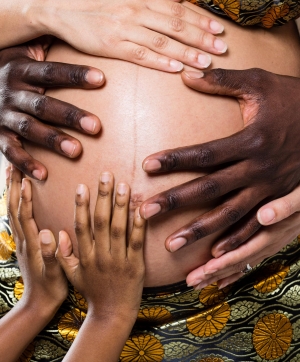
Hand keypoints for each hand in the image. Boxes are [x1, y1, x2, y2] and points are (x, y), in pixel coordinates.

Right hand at [0, 40, 103, 179]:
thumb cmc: (8, 65)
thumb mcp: (21, 49)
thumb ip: (44, 42)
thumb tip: (80, 25)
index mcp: (21, 68)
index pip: (51, 71)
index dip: (75, 75)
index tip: (102, 79)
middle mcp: (11, 91)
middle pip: (43, 104)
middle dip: (70, 116)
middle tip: (97, 126)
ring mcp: (3, 114)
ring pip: (29, 128)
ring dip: (53, 140)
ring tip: (77, 151)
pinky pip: (9, 151)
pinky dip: (24, 163)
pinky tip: (43, 175)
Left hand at [7, 165, 67, 310]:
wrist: (38, 304)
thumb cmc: (51, 289)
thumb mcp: (55, 274)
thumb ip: (52, 254)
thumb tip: (49, 233)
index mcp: (33, 244)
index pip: (25, 216)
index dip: (24, 197)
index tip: (26, 178)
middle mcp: (25, 240)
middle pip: (14, 209)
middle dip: (13, 187)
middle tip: (14, 165)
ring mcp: (23, 241)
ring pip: (13, 211)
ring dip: (11, 191)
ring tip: (13, 173)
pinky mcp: (25, 243)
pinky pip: (17, 217)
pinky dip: (16, 202)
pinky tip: (19, 194)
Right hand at [43, 0, 226, 72]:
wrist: (58, 6)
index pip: (177, 10)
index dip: (200, 21)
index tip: (218, 30)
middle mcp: (135, 12)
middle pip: (175, 27)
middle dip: (201, 39)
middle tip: (221, 49)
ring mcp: (124, 30)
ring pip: (162, 43)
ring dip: (186, 54)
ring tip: (206, 63)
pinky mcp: (112, 46)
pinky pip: (141, 56)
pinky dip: (160, 62)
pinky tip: (176, 69)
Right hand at [56, 172, 145, 321]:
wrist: (112, 314)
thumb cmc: (92, 291)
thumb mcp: (72, 275)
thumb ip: (64, 254)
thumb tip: (58, 232)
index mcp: (85, 256)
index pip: (81, 226)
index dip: (81, 206)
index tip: (82, 186)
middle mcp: (100, 256)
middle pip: (101, 222)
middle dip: (103, 197)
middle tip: (106, 175)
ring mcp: (118, 260)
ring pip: (119, 229)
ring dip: (121, 206)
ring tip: (124, 185)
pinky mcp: (135, 266)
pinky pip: (137, 242)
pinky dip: (139, 226)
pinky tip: (142, 209)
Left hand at [140, 68, 299, 255]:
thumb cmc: (294, 98)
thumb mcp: (260, 83)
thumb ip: (222, 80)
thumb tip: (186, 74)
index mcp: (250, 141)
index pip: (205, 154)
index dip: (175, 160)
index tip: (147, 166)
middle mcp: (259, 169)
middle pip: (210, 189)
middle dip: (176, 201)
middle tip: (145, 213)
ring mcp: (271, 188)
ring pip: (230, 215)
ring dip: (200, 231)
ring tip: (171, 245)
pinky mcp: (282, 199)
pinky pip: (258, 226)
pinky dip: (237, 241)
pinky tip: (216, 254)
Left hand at [186, 184, 299, 288]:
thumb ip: (285, 206)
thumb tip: (264, 215)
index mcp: (274, 233)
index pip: (245, 251)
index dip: (225, 262)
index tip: (205, 268)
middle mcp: (269, 242)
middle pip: (238, 261)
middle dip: (214, 272)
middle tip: (191, 281)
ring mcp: (268, 243)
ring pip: (241, 262)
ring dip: (218, 273)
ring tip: (197, 282)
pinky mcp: (267, 239)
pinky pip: (248, 259)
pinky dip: (234, 270)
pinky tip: (220, 280)